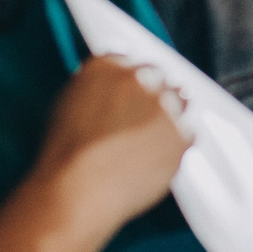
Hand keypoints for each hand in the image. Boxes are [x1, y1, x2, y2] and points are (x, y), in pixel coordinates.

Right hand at [33, 56, 192, 237]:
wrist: (78, 189)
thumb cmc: (64, 157)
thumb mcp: (66, 106)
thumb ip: (93, 89)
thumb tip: (108, 92)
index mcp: (107, 67)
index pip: (129, 62)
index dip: (131, 83)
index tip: (130, 95)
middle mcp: (140, 79)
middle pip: (158, 79)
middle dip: (153, 96)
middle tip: (141, 121)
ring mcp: (165, 106)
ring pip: (179, 102)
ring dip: (169, 116)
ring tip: (148, 142)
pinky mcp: (182, 134)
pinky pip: (188, 134)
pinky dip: (176, 145)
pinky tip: (154, 159)